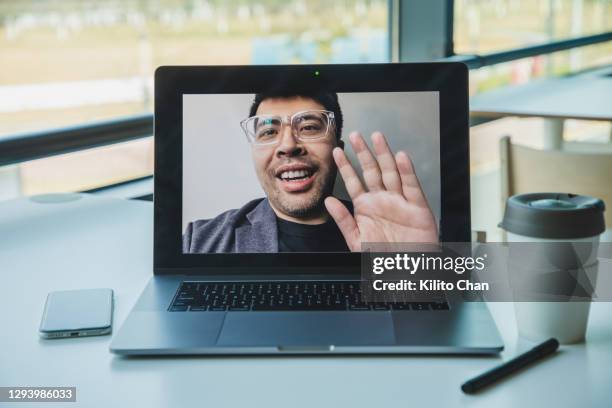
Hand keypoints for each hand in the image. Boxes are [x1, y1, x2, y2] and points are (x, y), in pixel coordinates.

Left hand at [325, 131, 437, 251]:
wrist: (406, 272)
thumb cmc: (382, 259)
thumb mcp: (357, 241)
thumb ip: (343, 220)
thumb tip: (328, 201)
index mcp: (366, 208)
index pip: (353, 181)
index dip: (345, 166)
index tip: (336, 151)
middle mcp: (382, 200)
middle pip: (372, 171)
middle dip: (364, 153)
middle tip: (356, 136)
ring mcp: (400, 201)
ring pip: (391, 172)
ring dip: (384, 155)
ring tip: (377, 138)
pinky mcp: (417, 207)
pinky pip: (411, 186)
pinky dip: (407, 171)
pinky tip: (400, 157)